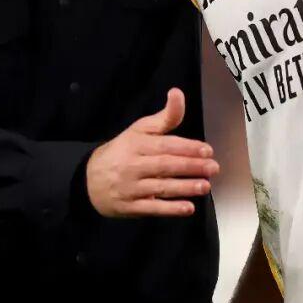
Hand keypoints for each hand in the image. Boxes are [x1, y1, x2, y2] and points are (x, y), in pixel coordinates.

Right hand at [85, 88, 218, 216]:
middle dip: (191, 167)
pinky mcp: (130, 207)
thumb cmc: (122, 151)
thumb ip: (164, 117)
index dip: (187, 147)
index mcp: (136, 144)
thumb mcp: (140, 130)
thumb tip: (178, 93)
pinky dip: (171, 209)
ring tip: (205, 186)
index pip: (164, 145)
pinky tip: (188, 208)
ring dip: (185, 188)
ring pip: (161, 187)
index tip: (207, 150)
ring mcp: (131, 188)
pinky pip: (152, 208)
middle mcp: (133, 165)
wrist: (89, 179)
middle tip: (213, 168)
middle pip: (165, 166)